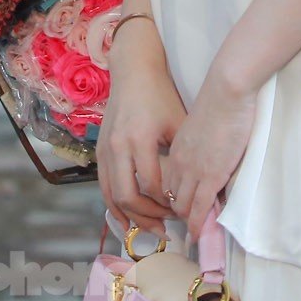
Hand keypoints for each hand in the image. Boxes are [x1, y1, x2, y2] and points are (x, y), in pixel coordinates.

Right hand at [98, 19, 184, 234]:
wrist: (133, 71)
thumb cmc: (160, 95)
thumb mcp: (178, 122)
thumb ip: (184, 156)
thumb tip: (200, 189)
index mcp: (139, 139)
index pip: (150, 185)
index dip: (166, 203)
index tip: (181, 209)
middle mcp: (117, 147)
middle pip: (128, 196)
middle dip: (148, 217)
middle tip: (166, 228)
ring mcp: (105, 150)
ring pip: (112, 196)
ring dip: (130, 216)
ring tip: (149, 229)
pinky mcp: (100, 150)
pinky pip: (104, 186)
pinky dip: (114, 205)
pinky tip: (127, 218)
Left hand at [162, 71, 255, 231]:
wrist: (225, 92)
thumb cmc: (218, 104)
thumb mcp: (199, 130)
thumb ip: (196, 147)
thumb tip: (204, 159)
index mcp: (176, 150)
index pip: (166, 183)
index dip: (170, 199)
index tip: (178, 208)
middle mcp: (179, 163)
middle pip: (170, 197)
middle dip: (174, 214)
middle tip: (185, 223)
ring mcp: (194, 170)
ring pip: (182, 205)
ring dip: (187, 220)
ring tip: (194, 231)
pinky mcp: (211, 175)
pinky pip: (201, 207)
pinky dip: (198, 224)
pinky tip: (199, 234)